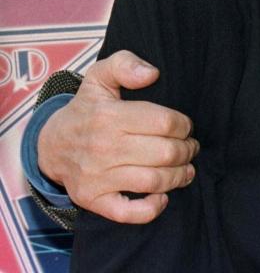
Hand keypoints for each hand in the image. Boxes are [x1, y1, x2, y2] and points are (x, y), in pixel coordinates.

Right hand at [37, 50, 198, 223]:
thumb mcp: (100, 76)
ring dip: (179, 176)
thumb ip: (125, 64)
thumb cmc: (87, 109)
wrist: (52, 145)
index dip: (184, 125)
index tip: (185, 126)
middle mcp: (103, 148)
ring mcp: (97, 177)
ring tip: (186, 169)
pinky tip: (163, 197)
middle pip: (165, 153)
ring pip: (153, 181)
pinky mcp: (93, 200)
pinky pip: (128, 213)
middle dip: (187, 150)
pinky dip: (151, 208)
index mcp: (109, 116)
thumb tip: (152, 74)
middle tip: (190, 147)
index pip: (165, 123)